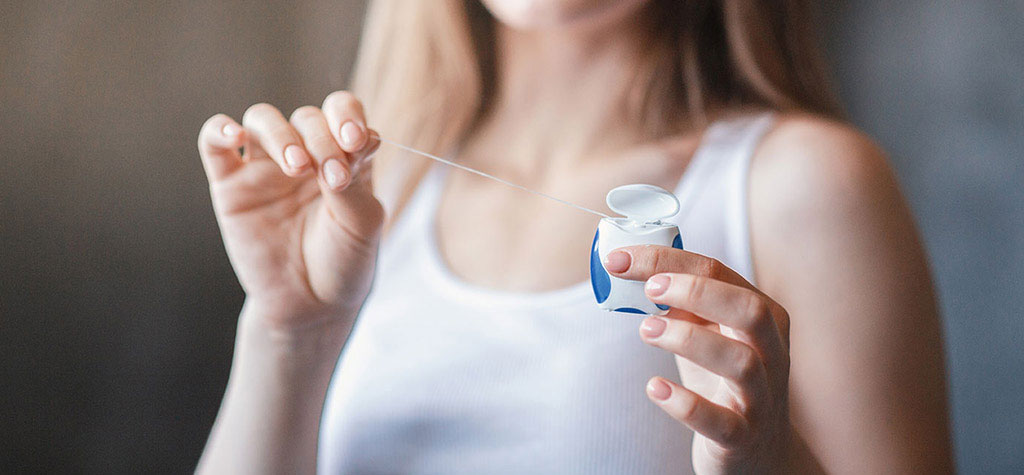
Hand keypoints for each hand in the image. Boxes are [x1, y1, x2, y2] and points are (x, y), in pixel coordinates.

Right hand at [197, 91, 382, 329]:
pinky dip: (219, 129)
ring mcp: (265, 166)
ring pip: (263, 119)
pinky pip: (214, 142)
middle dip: (320, 139)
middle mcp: (304, 152)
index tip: (355, 142)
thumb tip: (340, 147)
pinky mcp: (230, 184)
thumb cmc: (343, 261)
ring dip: (281, 135)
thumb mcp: (362, 224)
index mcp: (343, 154)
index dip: (347, 117)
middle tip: (329, 175)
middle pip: (306, 117)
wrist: (310, 304)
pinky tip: (234, 135)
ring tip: (296, 168)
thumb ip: (353, 183)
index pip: (342, 110)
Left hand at [604, 246, 792, 473]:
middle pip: (750, 310)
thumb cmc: (723, 381)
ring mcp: (761, 397)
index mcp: (762, 317)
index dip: (667, 261)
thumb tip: (632, 273)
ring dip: (689, 340)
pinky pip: (721, 422)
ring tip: (646, 330)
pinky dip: (685, 403)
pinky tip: (655, 387)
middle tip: (649, 289)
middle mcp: (771, 353)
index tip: (621, 260)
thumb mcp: (708, 335)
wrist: (758, 451)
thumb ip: (682, 306)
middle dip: (697, 292)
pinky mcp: (743, 438)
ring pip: (741, 362)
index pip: (719, 273)